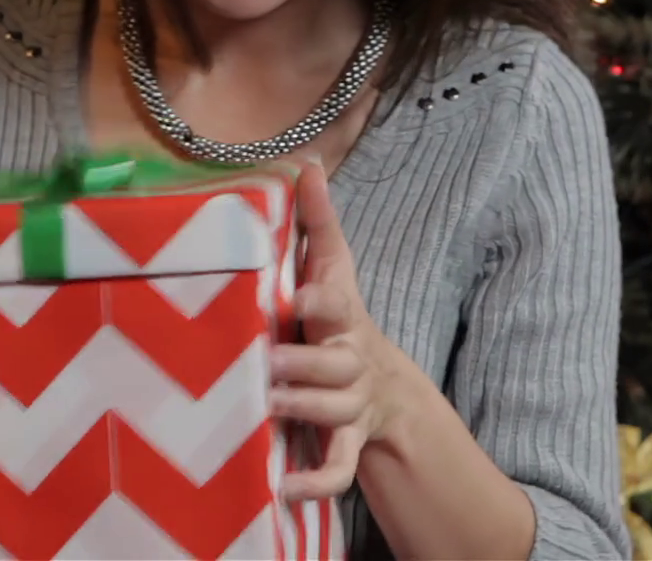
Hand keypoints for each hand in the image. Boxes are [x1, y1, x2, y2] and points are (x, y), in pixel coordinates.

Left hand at [271, 159, 402, 501]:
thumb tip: (306, 162)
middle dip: (305, 366)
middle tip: (265, 363)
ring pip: (335, 414)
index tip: (297, 298)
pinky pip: (338, 469)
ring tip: (266, 409)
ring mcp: (351, 407)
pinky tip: (283, 489)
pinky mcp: (346, 444)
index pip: (337, 306)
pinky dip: (315, 484)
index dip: (320, 302)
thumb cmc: (340, 319)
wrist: (386, 388)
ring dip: (303, 412)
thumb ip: (318, 220)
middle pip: (338, 366)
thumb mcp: (333, 269)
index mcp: (342, 318)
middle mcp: (351, 363)